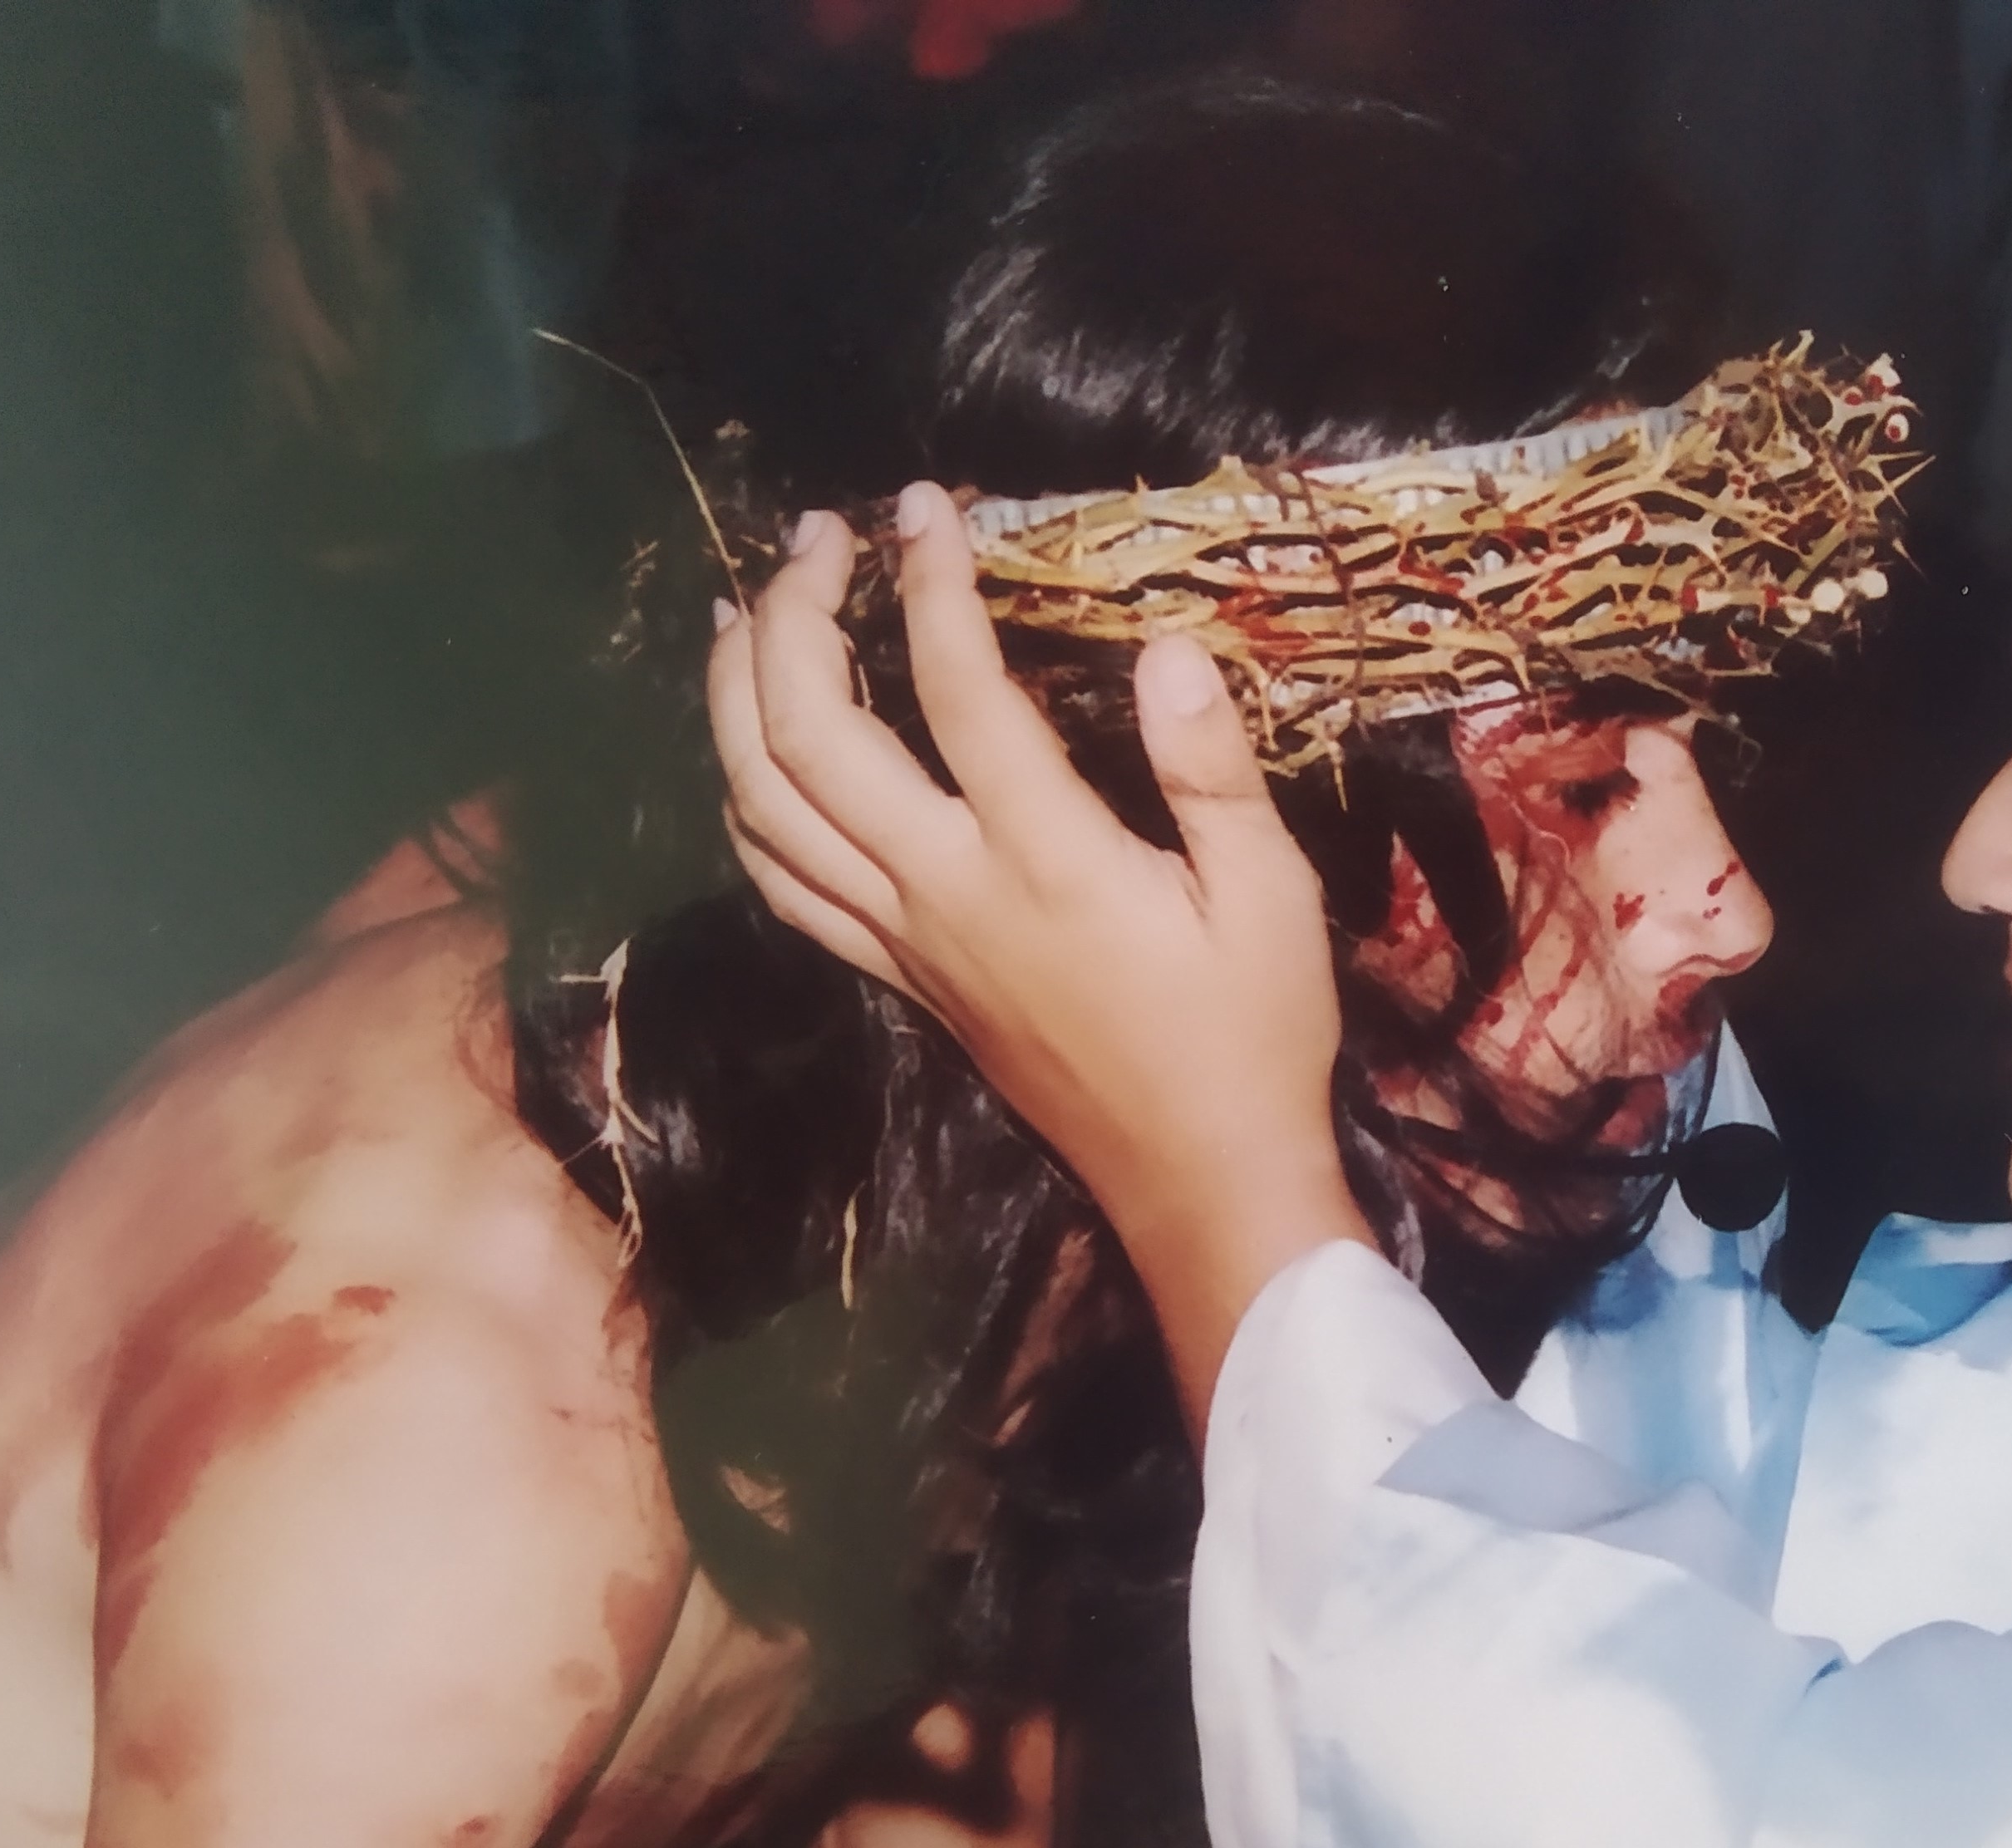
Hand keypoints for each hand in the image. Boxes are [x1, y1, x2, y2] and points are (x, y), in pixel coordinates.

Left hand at [708, 486, 1373, 1432]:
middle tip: (822, 537)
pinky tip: (755, 750)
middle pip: (810, 734)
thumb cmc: (1252, 1034)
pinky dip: (748, 805)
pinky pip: (784, 886)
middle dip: (794, 615)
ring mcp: (908, 941)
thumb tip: (1166, 648)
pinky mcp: (900, 977)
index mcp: (1045, 859)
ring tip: (750, 612)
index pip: (956, 688)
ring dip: (739, 697)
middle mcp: (948, 893)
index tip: (929, 504)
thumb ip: (1212, 769)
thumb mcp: (1272, 896)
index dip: (931, 580)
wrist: (1201, 1179)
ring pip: (766, 805)